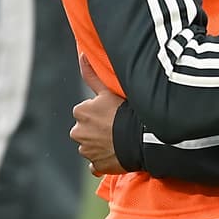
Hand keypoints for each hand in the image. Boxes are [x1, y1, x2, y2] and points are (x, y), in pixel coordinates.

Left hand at [71, 54, 126, 175]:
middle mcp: (78, 132)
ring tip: (119, 141)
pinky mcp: (96, 165)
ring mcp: (87, 150)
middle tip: (116, 127)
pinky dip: (103, 161)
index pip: (86, 111)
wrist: (140, 138)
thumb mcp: (108, 90)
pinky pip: (96, 164)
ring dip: (100, 145)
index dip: (100, 112)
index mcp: (80, 112)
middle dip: (97, 129)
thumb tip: (81, 53)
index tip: (113, 113)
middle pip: (86, 130)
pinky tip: (116, 156)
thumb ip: (92, 74)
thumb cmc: (126, 111)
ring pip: (90, 146)